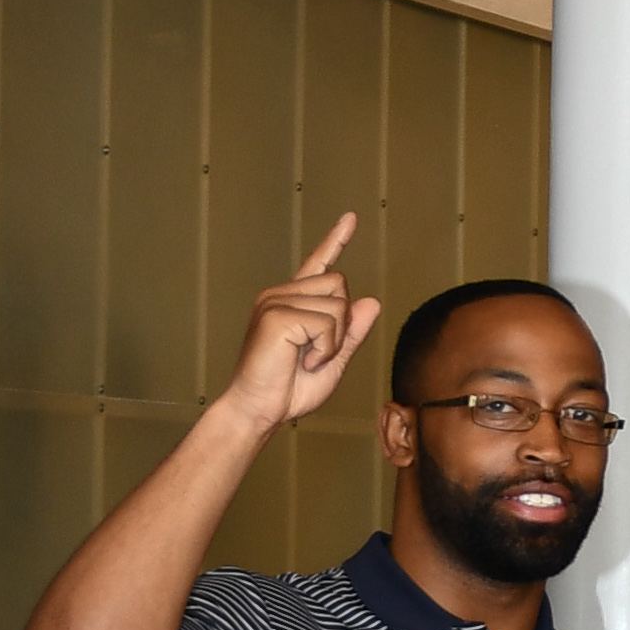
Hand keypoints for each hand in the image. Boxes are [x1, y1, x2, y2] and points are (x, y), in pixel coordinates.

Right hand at [221, 214, 380, 431]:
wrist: (258, 411)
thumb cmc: (288, 390)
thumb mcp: (333, 361)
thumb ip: (351, 332)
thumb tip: (371, 301)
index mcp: (292, 302)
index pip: (318, 264)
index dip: (335, 240)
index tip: (350, 218)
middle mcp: (280, 294)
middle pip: (340, 284)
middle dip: (342, 324)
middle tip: (316, 354)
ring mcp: (274, 301)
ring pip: (338, 304)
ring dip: (333, 340)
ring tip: (306, 359)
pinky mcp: (275, 315)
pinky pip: (327, 322)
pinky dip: (325, 348)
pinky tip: (302, 360)